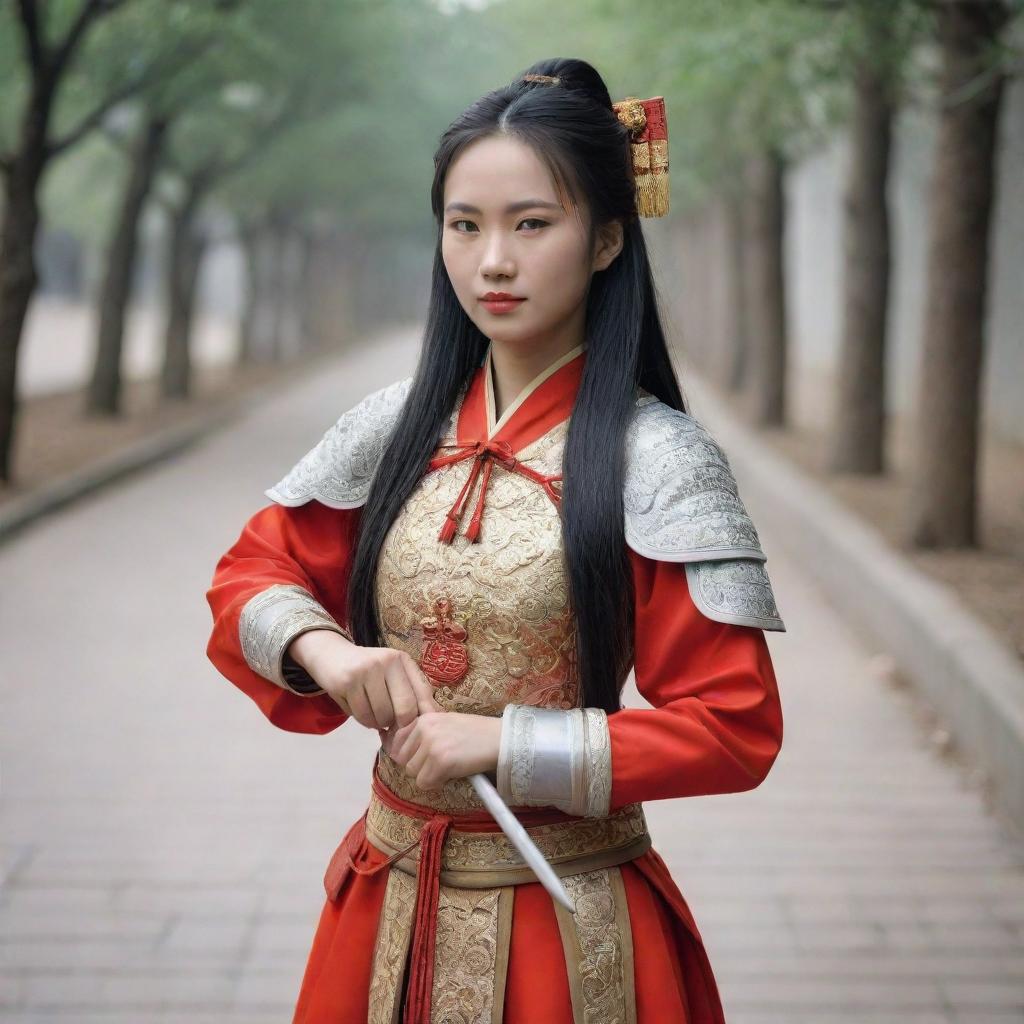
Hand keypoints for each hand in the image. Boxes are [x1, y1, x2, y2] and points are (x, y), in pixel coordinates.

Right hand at [288, 630, 442, 729]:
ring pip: (381, 716)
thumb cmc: (369, 669)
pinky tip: (361, 710)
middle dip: (399, 725)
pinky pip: (361, 716)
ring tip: (374, 714)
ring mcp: (366, 671)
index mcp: (402, 660)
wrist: (331, 654)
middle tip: (392, 725)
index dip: (421, 717)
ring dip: (378, 724)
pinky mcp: (346, 682)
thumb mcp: (392, 672)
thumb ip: (412, 690)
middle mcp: (386, 661)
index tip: (416, 729)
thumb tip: (435, 716)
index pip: (422, 694)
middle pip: (404, 709)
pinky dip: (363, 721)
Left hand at [379, 712, 502, 792]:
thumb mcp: (445, 723)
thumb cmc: (474, 733)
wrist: (499, 739)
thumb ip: (424, 732)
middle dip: (419, 766)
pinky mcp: (441, 761)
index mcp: (424, 718)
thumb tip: (396, 752)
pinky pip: (424, 783)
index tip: (422, 758)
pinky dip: (435, 784)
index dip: (409, 754)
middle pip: (404, 760)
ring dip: (428, 775)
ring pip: (413, 773)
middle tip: (439, 764)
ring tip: (447, 768)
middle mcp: (425, 728)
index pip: (397, 742)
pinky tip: (450, 775)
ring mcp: (432, 745)